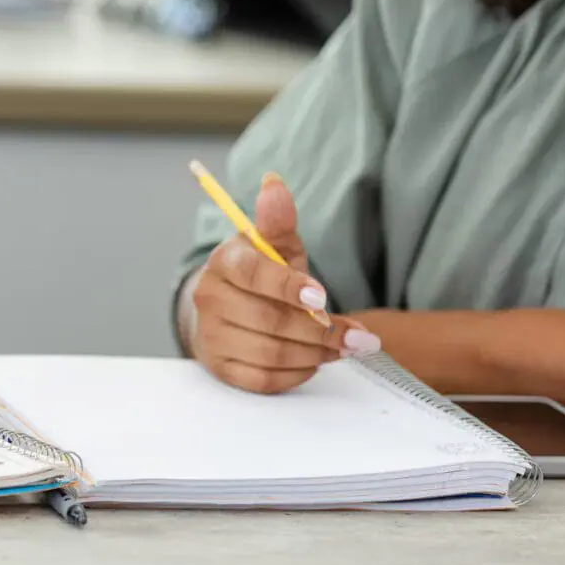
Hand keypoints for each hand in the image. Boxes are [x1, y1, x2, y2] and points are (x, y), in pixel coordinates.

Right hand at [189, 172, 381, 393]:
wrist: (226, 312)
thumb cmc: (259, 277)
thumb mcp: (273, 245)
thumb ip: (278, 220)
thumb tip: (274, 183)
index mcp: (223, 263)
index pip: (252, 274)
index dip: (288, 286)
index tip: (321, 295)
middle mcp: (210, 299)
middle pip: (269, 321)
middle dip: (318, 331)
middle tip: (354, 335)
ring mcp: (212, 336)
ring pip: (270, 353)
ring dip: (314, 354)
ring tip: (342, 347)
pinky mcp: (220, 368)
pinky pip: (263, 380)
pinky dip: (296, 374)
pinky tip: (314, 362)